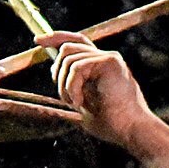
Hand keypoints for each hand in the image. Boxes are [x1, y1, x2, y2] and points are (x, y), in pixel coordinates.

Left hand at [35, 31, 156, 146]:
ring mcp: (109, 58)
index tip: (38, 41)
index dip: (56, 38)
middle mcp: (105, 58)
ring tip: (74, 103)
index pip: (77, 42)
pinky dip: (72, 86)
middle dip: (56, 70)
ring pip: (69, 57)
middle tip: (64, 98)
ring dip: (64, 84)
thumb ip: (72, 88)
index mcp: (100, 66)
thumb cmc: (111, 124)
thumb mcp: (84, 104)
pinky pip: (77, 67)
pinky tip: (80, 102)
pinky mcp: (110, 61)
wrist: (130, 129)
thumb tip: (54, 74)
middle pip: (68, 46)